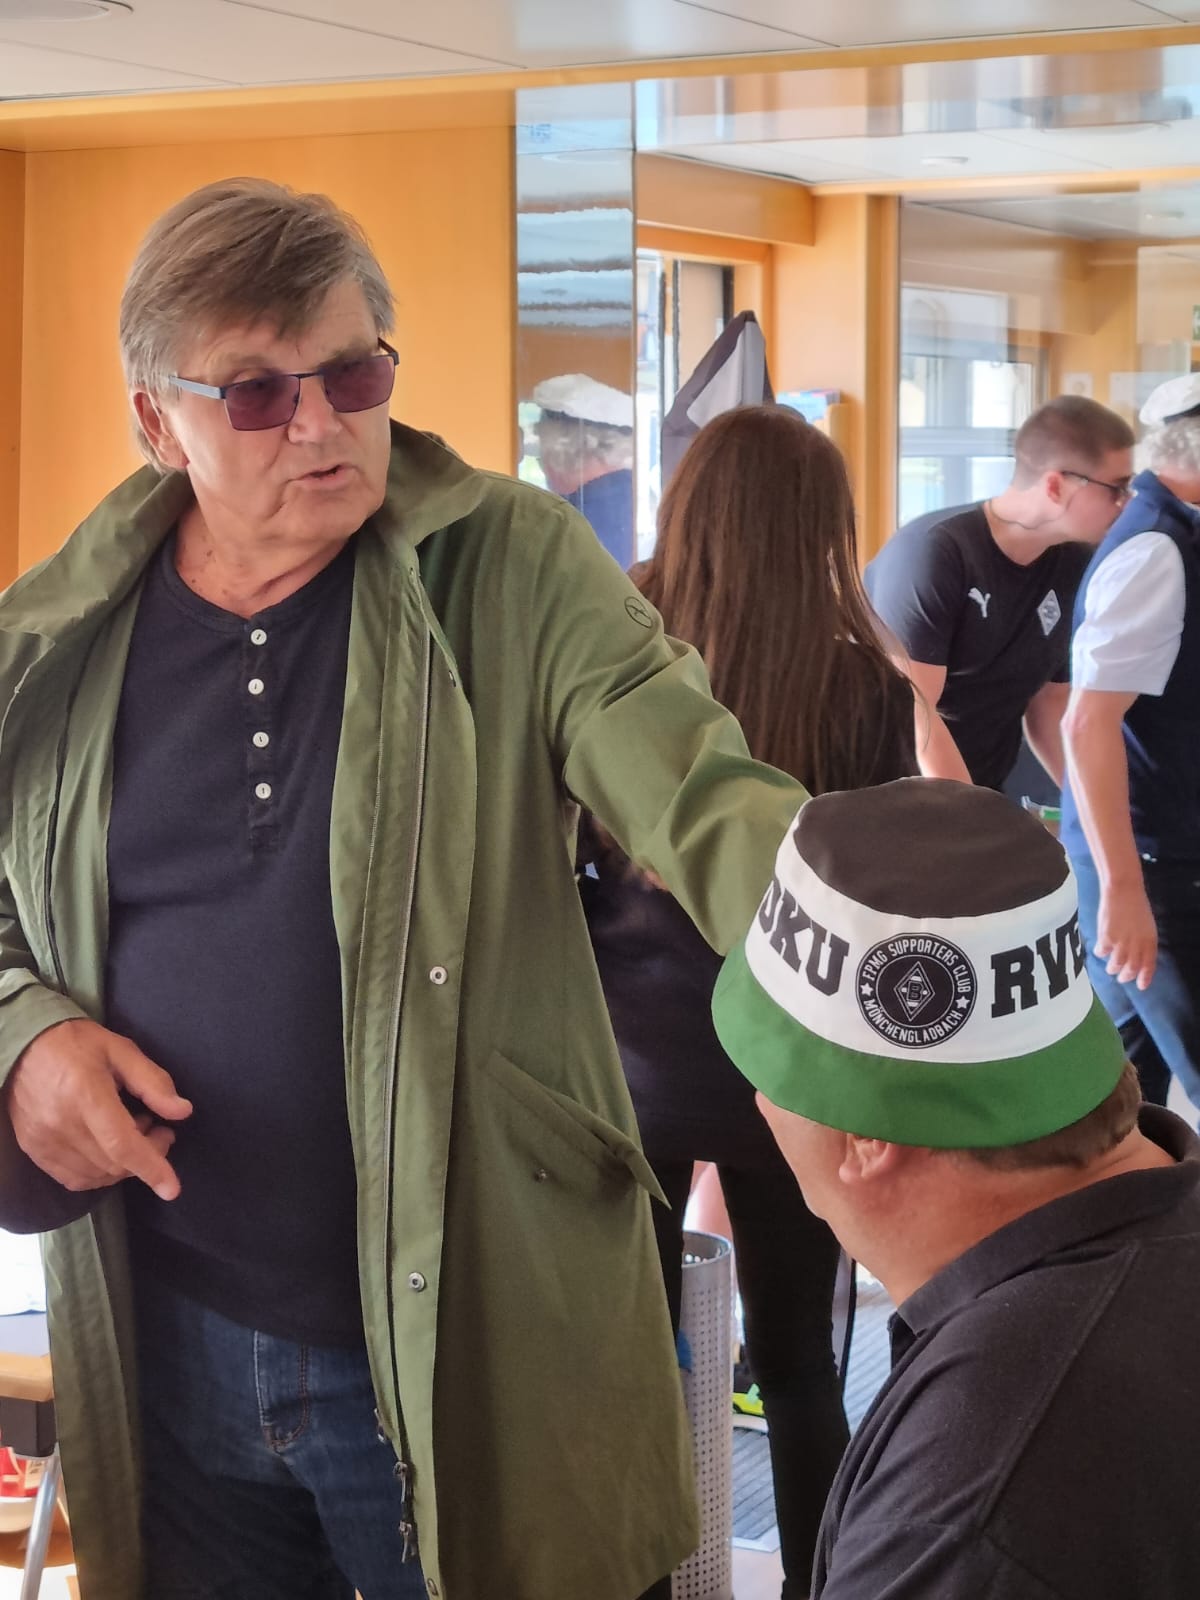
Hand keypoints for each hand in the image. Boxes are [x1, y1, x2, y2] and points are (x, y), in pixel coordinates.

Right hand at [6, 1019, 191, 1197]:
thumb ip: (153, 1082)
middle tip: (159, 1130)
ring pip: (96, 1175)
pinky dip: (100, 1173)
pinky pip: (73, 1178)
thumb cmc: (76, 1044)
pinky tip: (110, 1150)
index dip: (151, 1168)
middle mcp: (61, 1125)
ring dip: (125, 1164)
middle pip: (113, 1163)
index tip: (171, 1188)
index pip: (122, 1145)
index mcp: (86, 1095)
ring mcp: (43, 1142)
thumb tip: (182, 1112)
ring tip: (134, 1132)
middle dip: (147, 1155)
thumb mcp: (121, 1051)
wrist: (22, 1047)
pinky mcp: (33, 1150)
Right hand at [1095, 881, 1157, 990]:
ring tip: (1110, 967)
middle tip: (1121, 977)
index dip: (1145, 977)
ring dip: (1112, 968)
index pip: (1149, 964)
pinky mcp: (1106, 937)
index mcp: (1150, 940)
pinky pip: (1101, 952)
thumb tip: (1137, 956)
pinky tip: (1100, 947)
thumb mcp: (1147, 926)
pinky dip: (1100, 952)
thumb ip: (1144, 942)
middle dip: (1125, 976)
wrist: (1123, 890)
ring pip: (1116, 965)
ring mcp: (1121, 942)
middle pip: (1131, 968)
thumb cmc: (1136, 905)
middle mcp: (1137, 944)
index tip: (1140, 986)